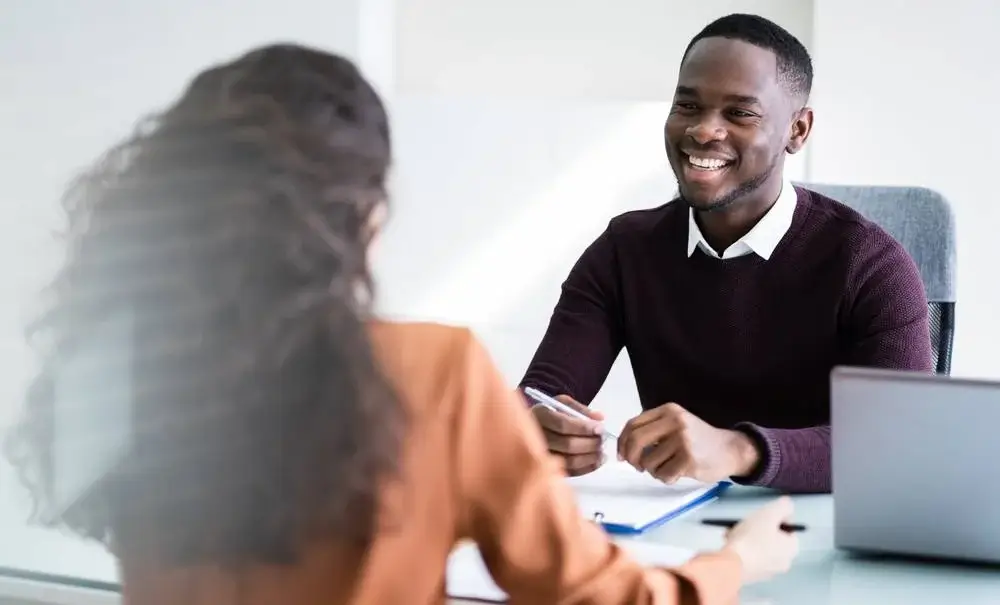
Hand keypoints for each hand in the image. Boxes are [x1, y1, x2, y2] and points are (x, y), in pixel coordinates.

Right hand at [530, 394, 605, 475]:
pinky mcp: (547, 468)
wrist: (532, 426)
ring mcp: (540, 454)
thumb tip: (599, 418)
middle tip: (602, 441)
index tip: (599, 429)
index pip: (563, 424)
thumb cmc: (550, 413)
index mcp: (540, 414)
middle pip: (567, 444)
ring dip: (590, 458)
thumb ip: (580, 409)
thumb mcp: (562, 403)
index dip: (583, 428)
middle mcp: (536, 436)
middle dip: (590, 444)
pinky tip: (596, 461)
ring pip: (569, 461)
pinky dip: (586, 468)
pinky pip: (569, 472)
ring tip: (601, 452)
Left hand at [617, 403, 758, 483]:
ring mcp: (683, 440)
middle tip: (637, 466)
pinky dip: (665, 478)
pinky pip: (663, 474)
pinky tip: (677, 473)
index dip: (622, 442)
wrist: (730, 450)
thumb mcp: (676, 425)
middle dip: (631, 457)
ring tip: (666, 468)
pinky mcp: (689, 459)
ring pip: (649, 461)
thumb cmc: (698, 440)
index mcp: (668, 411)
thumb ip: (653, 430)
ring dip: (653, 471)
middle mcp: (675, 422)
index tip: (621, 455)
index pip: (633, 424)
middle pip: (636, 440)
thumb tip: (623, 449)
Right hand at [722, 496, 798, 583]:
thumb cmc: (752, 538)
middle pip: (771, 537)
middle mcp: (783, 562)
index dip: (774, 517)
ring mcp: (767, 571)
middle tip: (745, 523)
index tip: (761, 516)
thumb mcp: (769, 514)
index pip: (787, 527)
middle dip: (757, 527)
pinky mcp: (752, 575)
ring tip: (733, 532)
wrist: (731, 565)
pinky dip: (741, 548)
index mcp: (791, 548)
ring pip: (758, 546)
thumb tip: (788, 505)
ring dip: (746, 536)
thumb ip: (783, 506)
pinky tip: (730, 542)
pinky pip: (749, 556)